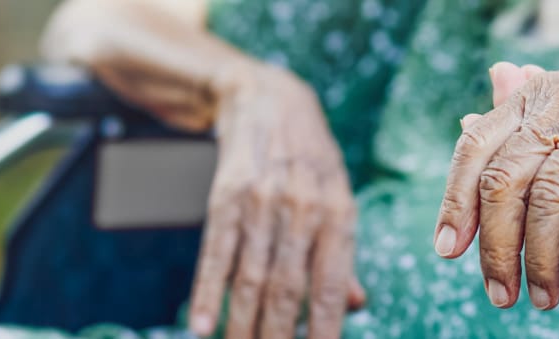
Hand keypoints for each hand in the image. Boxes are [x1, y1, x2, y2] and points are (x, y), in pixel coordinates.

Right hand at [43, 1, 363, 337]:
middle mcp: (304, 211)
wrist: (268, 98)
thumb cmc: (308, 160)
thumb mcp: (337, 199)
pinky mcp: (226, 193)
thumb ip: (342, 256)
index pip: (331, 287)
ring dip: (242, 325)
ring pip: (252, 277)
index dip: (324, 330)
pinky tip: (201, 326)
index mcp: (339, 216)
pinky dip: (208, 292)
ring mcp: (263, 202)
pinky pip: (216, 251)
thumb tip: (356, 305)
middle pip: (288, 290)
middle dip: (277, 336)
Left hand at [435, 62, 558, 309]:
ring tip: (544, 297)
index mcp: (528, 103)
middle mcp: (554, 112)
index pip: (474, 150)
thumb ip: (513, 121)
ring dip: (541, 258)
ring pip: (547, 199)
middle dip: (496, 248)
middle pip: (504, 183)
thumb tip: (462, 121)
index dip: (455, 202)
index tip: (447, 251)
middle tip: (500, 295)